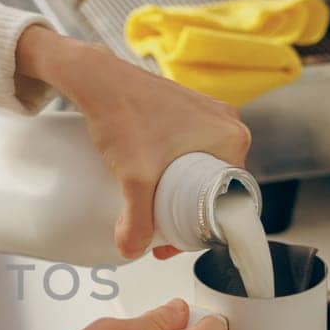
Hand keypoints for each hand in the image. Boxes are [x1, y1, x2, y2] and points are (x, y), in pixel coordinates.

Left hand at [16, 27, 250, 259]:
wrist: (97, 78)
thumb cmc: (124, 114)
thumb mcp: (135, 177)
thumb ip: (136, 220)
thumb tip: (131, 251)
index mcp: (233, 138)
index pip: (231, 197)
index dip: (208, 225)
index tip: (181, 239)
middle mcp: (227, 123)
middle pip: (215, 185)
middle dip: (191, 213)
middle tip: (163, 232)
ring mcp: (206, 115)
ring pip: (200, 169)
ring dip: (181, 193)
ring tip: (154, 211)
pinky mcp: (185, 111)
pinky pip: (189, 151)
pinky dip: (174, 171)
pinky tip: (153, 182)